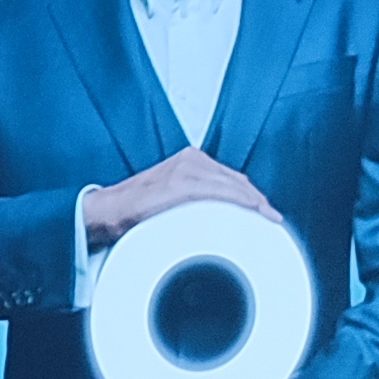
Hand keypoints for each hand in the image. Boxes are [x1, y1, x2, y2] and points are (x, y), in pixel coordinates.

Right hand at [83, 148, 279, 248]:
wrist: (108, 210)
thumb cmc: (136, 208)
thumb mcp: (171, 196)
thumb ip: (194, 198)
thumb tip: (217, 216)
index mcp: (190, 160)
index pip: (231, 177)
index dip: (251, 194)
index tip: (265, 210)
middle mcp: (190, 160)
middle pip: (236, 180)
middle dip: (257, 199)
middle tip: (271, 218)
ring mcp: (185, 170)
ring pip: (231, 185)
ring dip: (253, 201)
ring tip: (266, 218)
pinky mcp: (179, 184)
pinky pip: (217, 191)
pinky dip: (238, 200)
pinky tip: (251, 208)